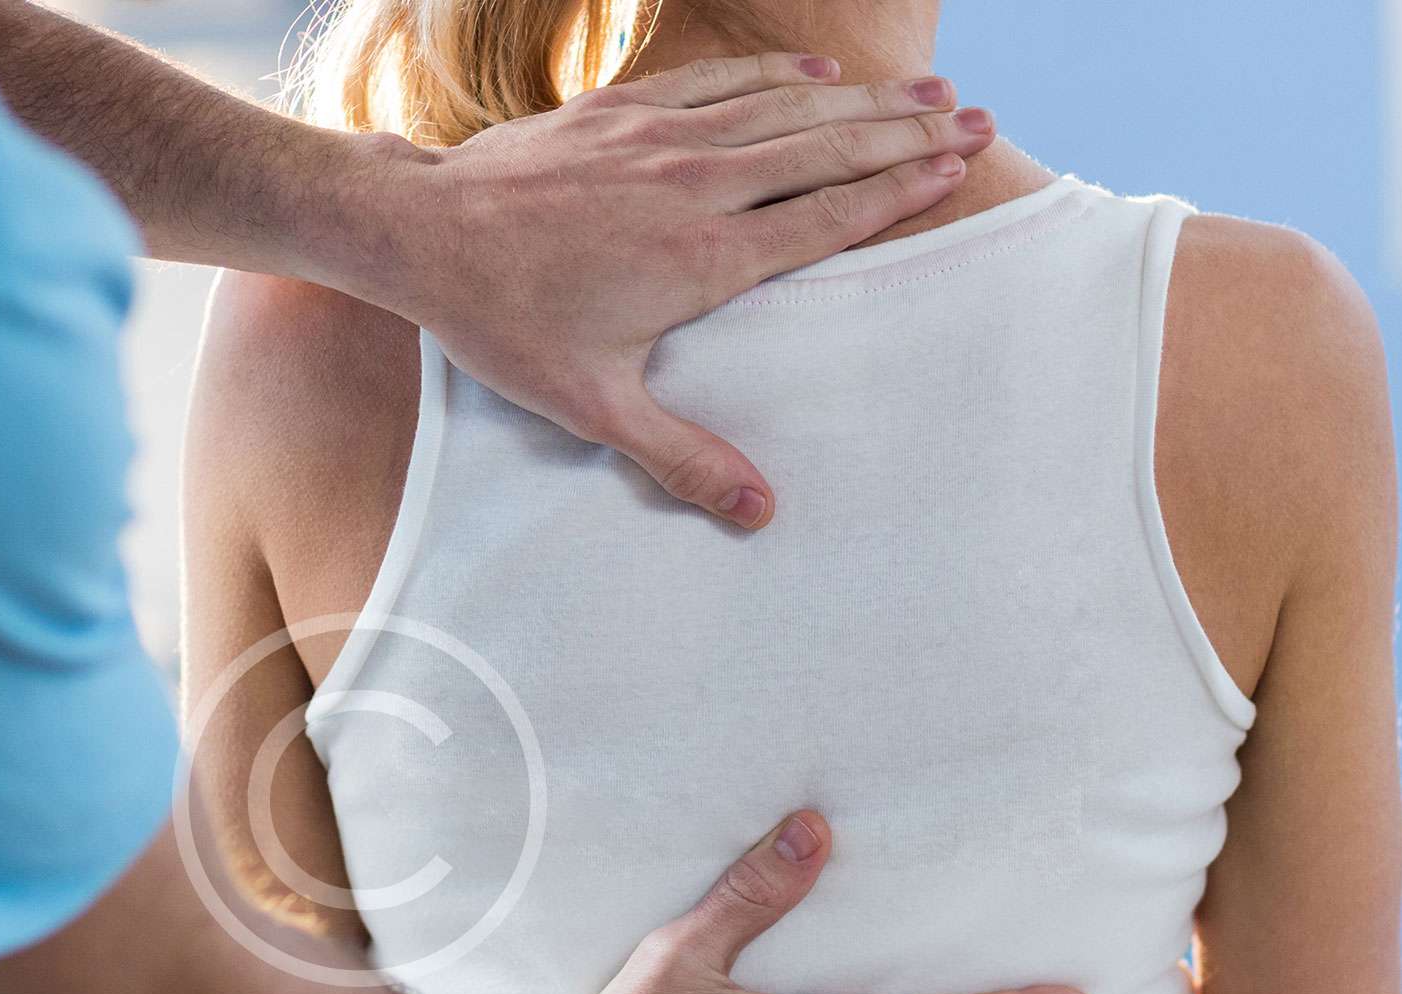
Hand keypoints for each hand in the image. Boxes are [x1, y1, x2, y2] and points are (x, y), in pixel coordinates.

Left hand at [334, 57, 995, 527]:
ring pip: (784, 109)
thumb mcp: (593, 407)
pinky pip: (717, 83)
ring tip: (923, 93)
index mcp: (705, 257)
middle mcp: (696, 184)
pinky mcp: (619, 111)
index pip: (827, 217)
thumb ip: (680, 457)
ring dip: (858, 101)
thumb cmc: (505, 323)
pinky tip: (815, 74)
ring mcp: (659, 139)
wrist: (425, 234)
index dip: (898, 192)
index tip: (956, 173)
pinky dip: (774, 76)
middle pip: (826, 152)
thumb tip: (759, 511)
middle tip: (976, 122)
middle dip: (906, 137)